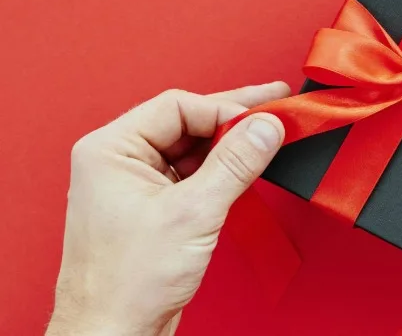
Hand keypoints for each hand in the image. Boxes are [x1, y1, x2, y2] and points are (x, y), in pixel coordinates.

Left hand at [47, 83, 290, 335]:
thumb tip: (265, 126)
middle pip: (186, 123)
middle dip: (233, 119)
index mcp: (111, 150)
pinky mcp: (153, 209)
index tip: (263, 121)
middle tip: (275, 104)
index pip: (178, 107)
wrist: (113, 334)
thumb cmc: (126, 283)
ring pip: (192, 149)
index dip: (224, 110)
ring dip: (229, 147)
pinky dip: (221, 172)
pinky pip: (192, 176)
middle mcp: (119, 162)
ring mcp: (135, 186)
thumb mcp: (193, 213)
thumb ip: (235, 163)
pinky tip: (247, 170)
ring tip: (270, 139)